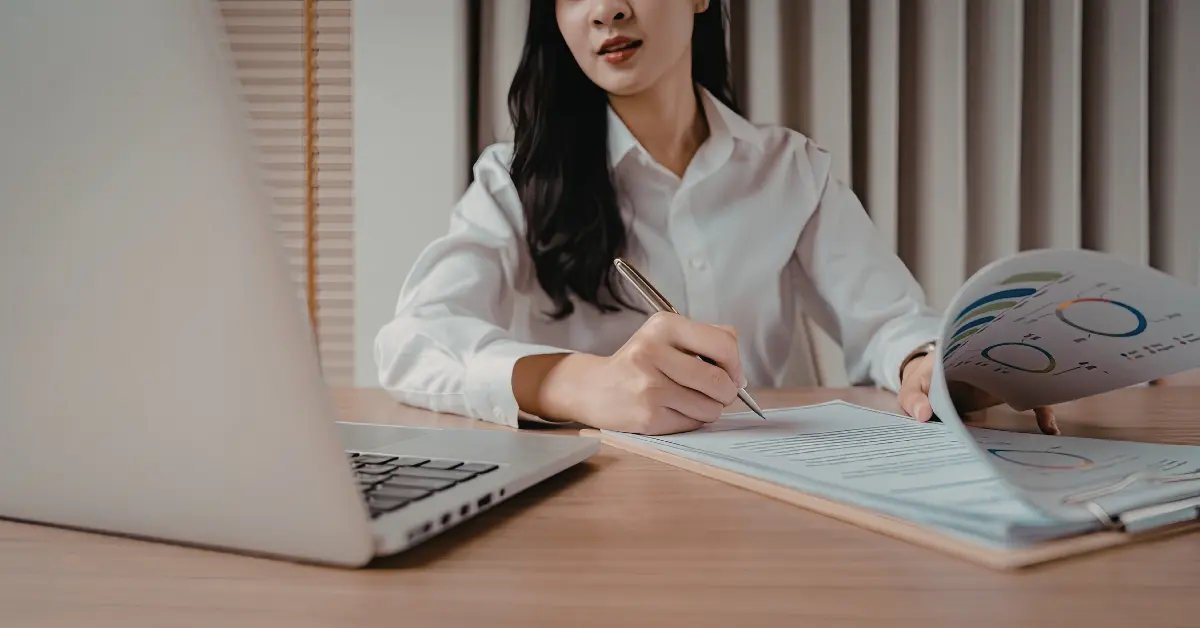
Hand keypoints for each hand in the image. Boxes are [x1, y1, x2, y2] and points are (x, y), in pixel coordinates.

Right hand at [516, 312, 743, 434]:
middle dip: (726, 392)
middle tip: (717, 392)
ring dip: (709, 409)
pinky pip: (692, 423)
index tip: (731, 373)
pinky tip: (672, 409)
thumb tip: (739, 370)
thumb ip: (707, 338)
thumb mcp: (666, 335)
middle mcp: (654, 352)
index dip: (736, 364)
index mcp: (664, 325)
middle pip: (720, 381)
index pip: (724, 344)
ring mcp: (649, 386)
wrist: (595, 387)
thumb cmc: (640, 361)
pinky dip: (691, 420)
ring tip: (689, 400)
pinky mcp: (647, 416)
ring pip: (710, 407)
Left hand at [898, 354, 1058, 434]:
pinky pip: (1032, 402)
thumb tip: (922, 416)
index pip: (983, 346)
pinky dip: (1043, 412)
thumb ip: (913, 398)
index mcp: (964, 354)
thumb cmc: (924, 381)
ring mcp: (1002, 376)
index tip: (1009, 366)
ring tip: (1052, 413)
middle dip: (1027, 374)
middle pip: (1013, 363)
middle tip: (1038, 387)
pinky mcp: (1009, 392)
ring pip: (1026, 381)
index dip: (998, 349)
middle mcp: (989, 361)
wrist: (933, 382)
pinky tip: (1050, 428)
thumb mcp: (912, 387)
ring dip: (1039, 394)